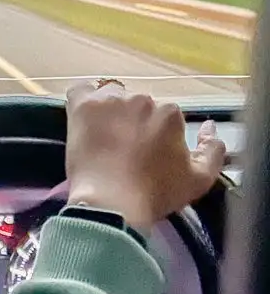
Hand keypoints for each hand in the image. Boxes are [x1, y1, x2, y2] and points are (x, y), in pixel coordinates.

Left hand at [64, 81, 225, 234]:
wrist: (111, 203)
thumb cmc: (156, 194)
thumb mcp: (200, 178)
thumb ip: (213, 149)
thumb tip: (209, 126)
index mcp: (171, 114)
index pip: (164, 116)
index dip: (155, 134)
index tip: (146, 152)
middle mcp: (141, 100)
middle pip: (137, 104)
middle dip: (133, 122)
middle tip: (124, 148)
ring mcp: (109, 101)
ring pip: (111, 97)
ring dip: (109, 112)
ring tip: (104, 138)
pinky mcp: (81, 106)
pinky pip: (81, 90)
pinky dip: (83, 100)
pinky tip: (84, 119)